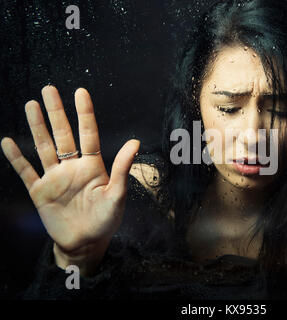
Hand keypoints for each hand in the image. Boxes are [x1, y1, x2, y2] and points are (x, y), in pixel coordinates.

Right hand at [1, 86, 139, 273]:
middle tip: (48, 89)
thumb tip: (135, 142)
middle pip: (63, 134)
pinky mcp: (40, 192)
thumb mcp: (117, 194)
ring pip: (44, 147)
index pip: (88, 134)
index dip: (84, 113)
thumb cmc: (105, 219)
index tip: (80, 92)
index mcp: (93, 166)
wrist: (85, 243)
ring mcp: (54, 178)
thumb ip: (123, 168)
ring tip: (30, 104)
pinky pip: (26, 172)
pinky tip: (8, 141)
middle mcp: (72, 167)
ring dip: (37, 127)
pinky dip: (17, 158)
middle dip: (56, 112)